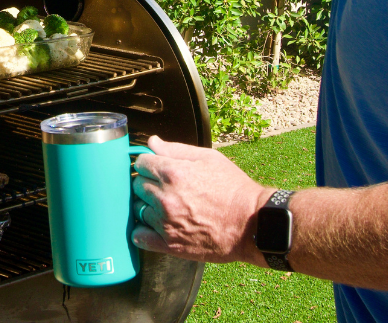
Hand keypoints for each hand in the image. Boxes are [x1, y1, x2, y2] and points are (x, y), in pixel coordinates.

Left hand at [132, 135, 276, 265]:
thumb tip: (152, 142)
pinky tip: (155, 227)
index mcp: (173, 173)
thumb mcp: (208, 158)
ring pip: (137, 210)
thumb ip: (176, 149)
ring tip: (165, 207)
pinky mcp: (170, 245)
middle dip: (147, 184)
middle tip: (163, 188)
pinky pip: (139, 237)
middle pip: (136, 186)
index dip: (148, 164)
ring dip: (147, 207)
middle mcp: (165, 198)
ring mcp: (166, 223)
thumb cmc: (233, 188)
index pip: (140, 163)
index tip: (155, 169)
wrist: (251, 223)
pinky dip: (142, 232)